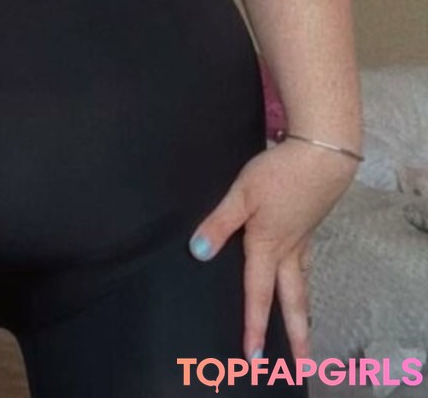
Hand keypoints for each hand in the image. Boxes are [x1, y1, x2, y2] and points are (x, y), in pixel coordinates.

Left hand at [187, 142, 356, 360]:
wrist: (322, 156)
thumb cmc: (280, 174)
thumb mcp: (242, 194)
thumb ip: (220, 223)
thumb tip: (198, 252)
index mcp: (269, 246)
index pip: (258, 293)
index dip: (254, 325)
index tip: (253, 356)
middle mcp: (289, 251)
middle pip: (293, 301)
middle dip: (297, 335)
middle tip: (302, 365)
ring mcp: (304, 240)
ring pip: (303, 284)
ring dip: (302, 311)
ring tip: (303, 330)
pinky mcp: (310, 226)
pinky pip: (307, 265)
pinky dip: (305, 281)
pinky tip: (301, 277)